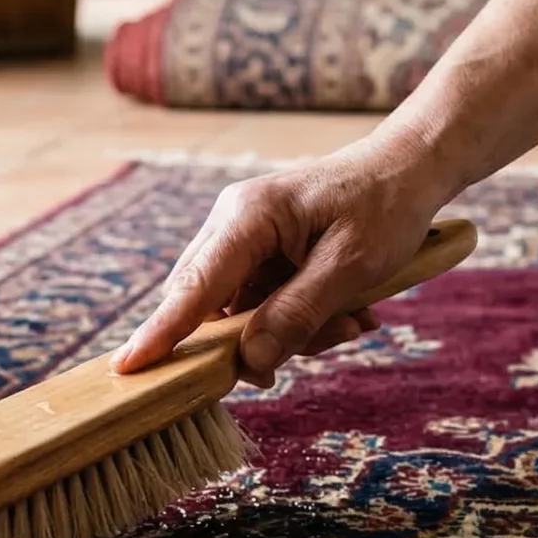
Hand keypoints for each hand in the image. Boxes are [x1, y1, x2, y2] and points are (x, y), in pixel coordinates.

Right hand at [113, 139, 456, 383]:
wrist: (409, 169)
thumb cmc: (385, 207)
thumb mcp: (351, 267)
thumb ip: (297, 315)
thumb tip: (248, 362)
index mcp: (248, 216)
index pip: (194, 286)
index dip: (162, 332)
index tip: (127, 367)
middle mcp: (233, 223)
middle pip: (209, 305)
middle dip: (258, 340)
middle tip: (332, 335)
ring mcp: (245, 239)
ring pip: (240, 313)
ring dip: (292, 331)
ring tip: (355, 318)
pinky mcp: (262, 254)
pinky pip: (261, 306)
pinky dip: (299, 320)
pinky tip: (349, 309)